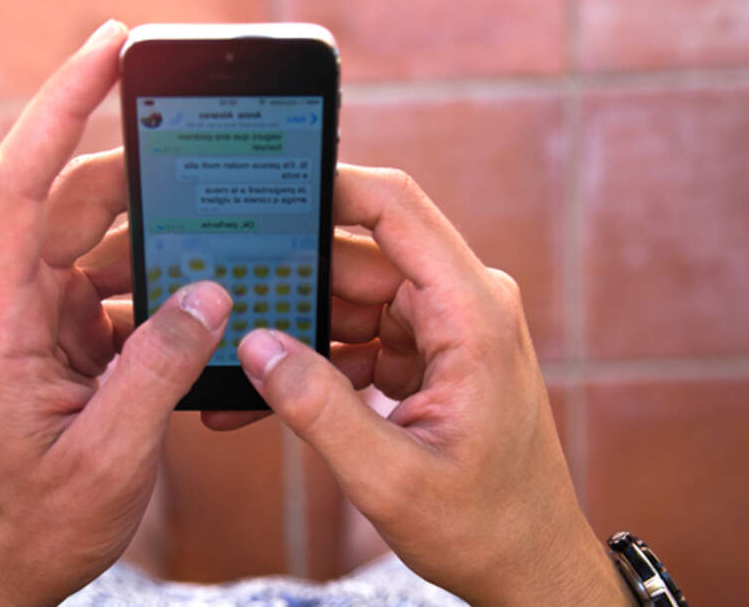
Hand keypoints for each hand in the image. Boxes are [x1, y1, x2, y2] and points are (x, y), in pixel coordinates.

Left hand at [0, 21, 232, 605]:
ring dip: (161, 244)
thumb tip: (211, 293)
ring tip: (222, 253)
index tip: (109, 50)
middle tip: (213, 169)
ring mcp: (37, 318)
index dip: (61, 107)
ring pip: (102, 243)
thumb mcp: (106, 458)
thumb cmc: (33, 522)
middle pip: (74, 202)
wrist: (2, 568)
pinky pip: (118, 287)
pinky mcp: (63, 337)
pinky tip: (203, 309)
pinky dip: (163, 290)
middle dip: (144, 180)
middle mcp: (10, 304)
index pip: (20, 185)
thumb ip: (157, 370)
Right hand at [234, 166, 632, 605]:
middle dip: (289, 276)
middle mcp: (463, 303)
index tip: (261, 188)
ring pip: (349, 297)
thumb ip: (319, 408)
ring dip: (294, 329)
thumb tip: (257, 344)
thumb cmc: (484, 525)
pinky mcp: (428, 353)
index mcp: (470, 312)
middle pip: (358, 255)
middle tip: (218, 295)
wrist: (529, 564)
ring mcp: (445, 326)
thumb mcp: (391, 476)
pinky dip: (315, 363)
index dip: (328, 185)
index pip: (395, 208)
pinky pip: (358, 336)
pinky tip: (264, 393)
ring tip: (234, 362)